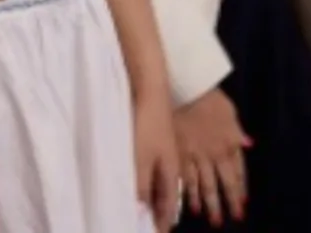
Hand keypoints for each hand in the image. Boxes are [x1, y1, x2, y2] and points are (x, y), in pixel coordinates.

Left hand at [134, 88, 181, 228]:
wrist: (151, 92)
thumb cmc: (145, 127)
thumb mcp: (140, 161)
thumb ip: (140, 187)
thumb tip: (138, 213)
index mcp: (171, 170)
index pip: (168, 204)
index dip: (163, 221)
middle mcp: (171, 163)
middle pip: (168, 195)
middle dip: (163, 213)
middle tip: (156, 227)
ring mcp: (165, 152)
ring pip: (163, 183)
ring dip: (158, 200)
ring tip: (150, 212)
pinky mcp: (158, 143)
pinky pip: (157, 172)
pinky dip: (153, 185)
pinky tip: (144, 185)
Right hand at [175, 88, 251, 225]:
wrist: (187, 91)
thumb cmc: (210, 100)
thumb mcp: (231, 113)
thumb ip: (238, 133)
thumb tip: (249, 144)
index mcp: (230, 142)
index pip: (239, 171)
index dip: (241, 188)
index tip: (244, 204)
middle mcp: (216, 154)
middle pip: (225, 183)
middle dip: (230, 202)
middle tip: (235, 218)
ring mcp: (198, 158)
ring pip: (207, 186)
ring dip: (212, 205)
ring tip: (216, 220)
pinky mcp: (180, 158)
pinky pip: (187, 181)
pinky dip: (191, 196)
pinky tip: (193, 209)